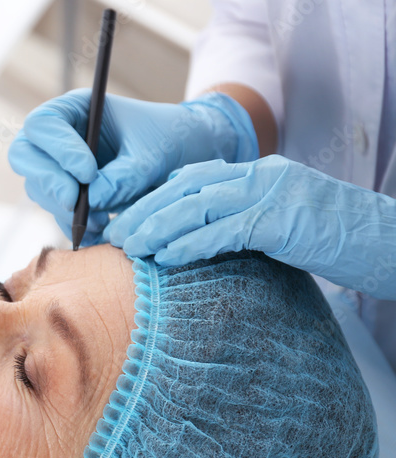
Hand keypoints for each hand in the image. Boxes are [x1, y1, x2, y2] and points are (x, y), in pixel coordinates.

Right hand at [9, 90, 258, 244]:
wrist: (186, 155)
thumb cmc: (170, 139)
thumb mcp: (153, 153)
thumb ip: (123, 175)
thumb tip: (91, 200)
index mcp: (76, 109)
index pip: (44, 125)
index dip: (59, 150)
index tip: (88, 173)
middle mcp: (60, 136)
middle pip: (25, 156)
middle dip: (49, 182)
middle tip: (75, 203)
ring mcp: (59, 167)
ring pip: (39, 189)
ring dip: (64, 209)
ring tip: (101, 220)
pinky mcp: (68, 195)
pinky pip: (56, 212)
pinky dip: (73, 225)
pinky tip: (99, 229)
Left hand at [105, 155, 395, 299]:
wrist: (389, 241)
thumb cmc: (337, 239)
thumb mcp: (283, 223)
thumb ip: (243, 223)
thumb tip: (199, 243)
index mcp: (258, 173)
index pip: (193, 178)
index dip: (154, 198)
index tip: (126, 218)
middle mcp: (260, 176)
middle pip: (186, 186)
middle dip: (145, 210)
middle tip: (114, 234)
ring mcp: (271, 194)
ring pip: (197, 204)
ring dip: (157, 227)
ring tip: (130, 247)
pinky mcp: (280, 221)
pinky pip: (224, 230)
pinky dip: (190, 243)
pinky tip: (166, 258)